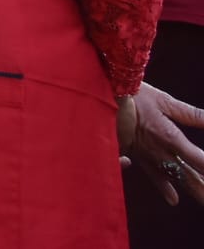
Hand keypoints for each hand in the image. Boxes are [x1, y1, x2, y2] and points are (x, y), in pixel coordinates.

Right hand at [120, 83, 203, 206]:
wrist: (100, 96)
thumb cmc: (133, 95)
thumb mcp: (164, 101)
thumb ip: (190, 114)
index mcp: (168, 136)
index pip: (196, 158)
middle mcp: (158, 150)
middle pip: (185, 174)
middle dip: (201, 187)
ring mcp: (145, 154)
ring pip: (171, 176)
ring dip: (189, 188)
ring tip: (203, 199)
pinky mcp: (134, 154)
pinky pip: (152, 173)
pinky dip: (163, 186)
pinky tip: (173, 198)